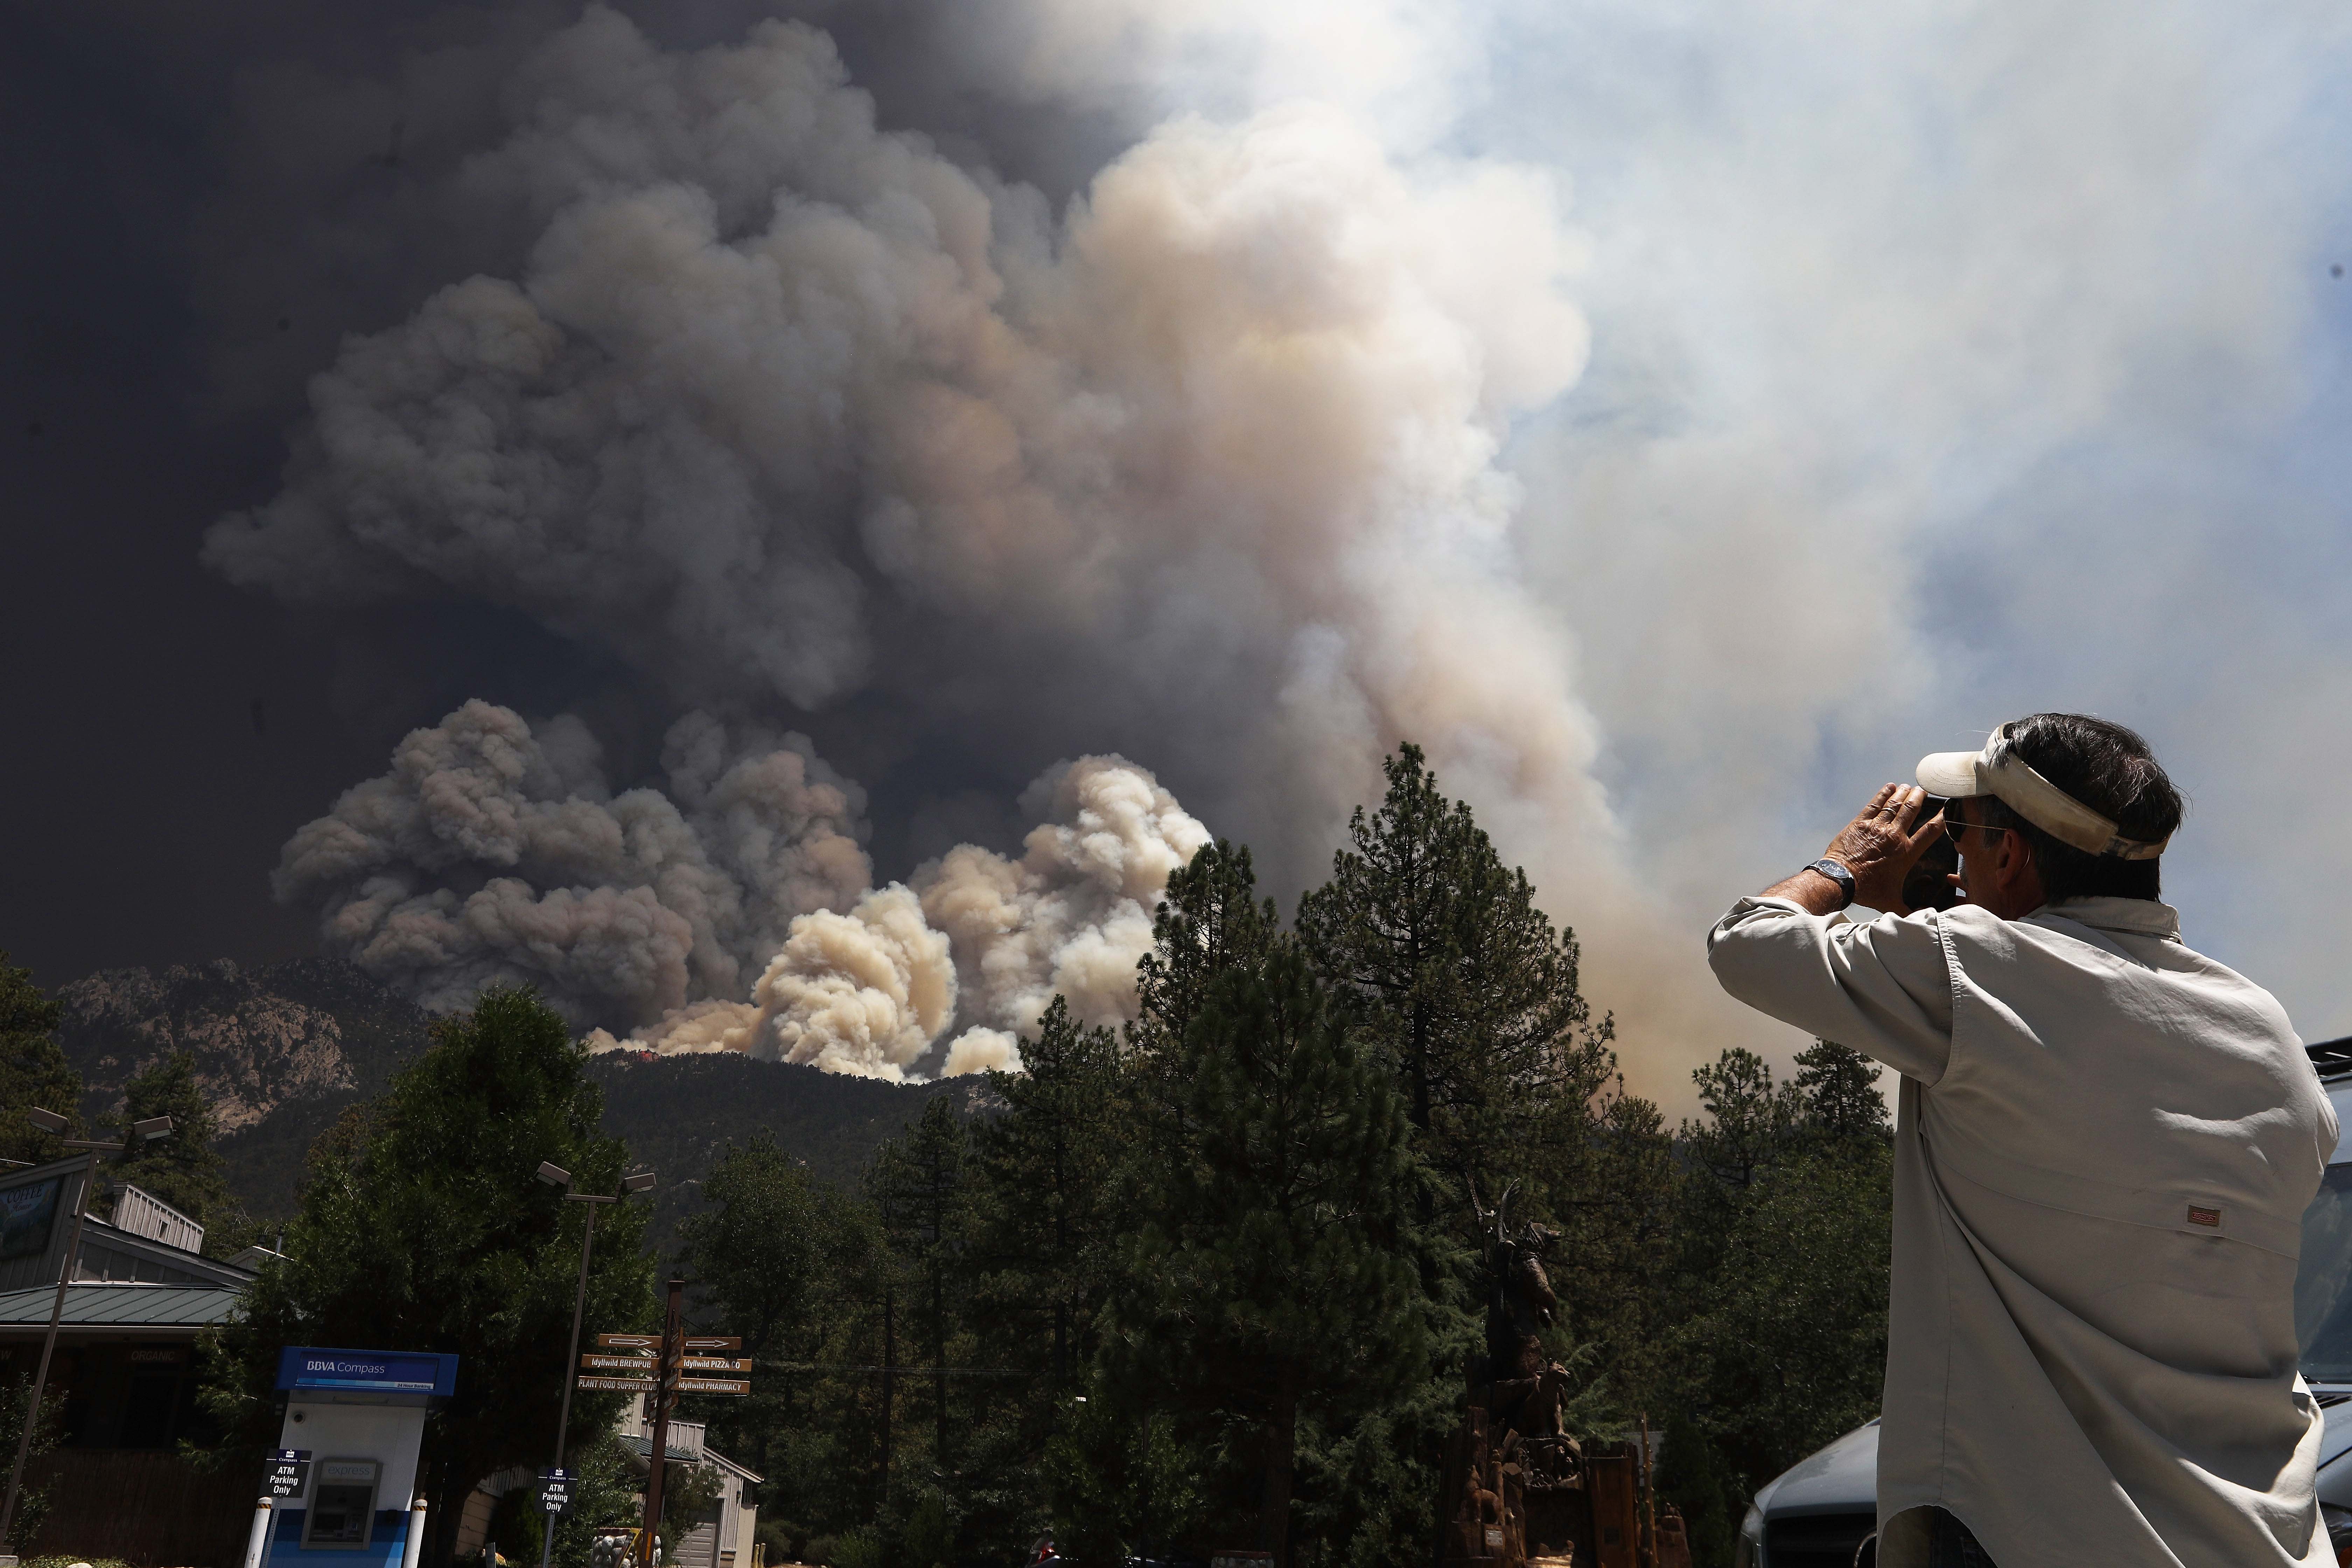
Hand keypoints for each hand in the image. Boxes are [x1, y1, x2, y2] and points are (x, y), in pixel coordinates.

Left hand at [1820, 784, 1944, 913]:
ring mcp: (1876, 828)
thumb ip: (1911, 909)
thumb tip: (1927, 917)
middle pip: (1911, 811)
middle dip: (1919, 798)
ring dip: (1902, 794)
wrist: (1840, 880)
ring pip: (1893, 805)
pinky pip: (1873, 805)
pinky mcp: (1859, 824)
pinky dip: (1882, 794)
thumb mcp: (1892, 903)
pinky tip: (1888, 787)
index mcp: (1906, 852)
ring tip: (1908, 787)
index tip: (1947, 808)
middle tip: (1923, 790)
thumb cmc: (1867, 891)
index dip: (1941, 818)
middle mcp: (1894, 836)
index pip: (1930, 832)